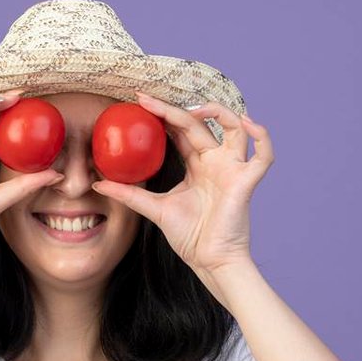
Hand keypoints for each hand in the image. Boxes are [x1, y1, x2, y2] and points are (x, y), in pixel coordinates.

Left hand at [91, 92, 274, 278]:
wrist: (209, 261)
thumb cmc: (189, 237)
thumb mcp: (154, 209)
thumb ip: (128, 194)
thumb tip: (97, 184)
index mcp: (197, 166)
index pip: (181, 132)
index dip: (163, 115)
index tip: (139, 103)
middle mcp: (216, 162)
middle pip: (199, 124)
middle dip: (174, 109)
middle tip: (147, 99)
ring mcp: (233, 169)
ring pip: (235, 127)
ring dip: (218, 112)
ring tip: (193, 109)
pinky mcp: (246, 181)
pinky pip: (264, 155)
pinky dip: (262, 136)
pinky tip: (248, 122)